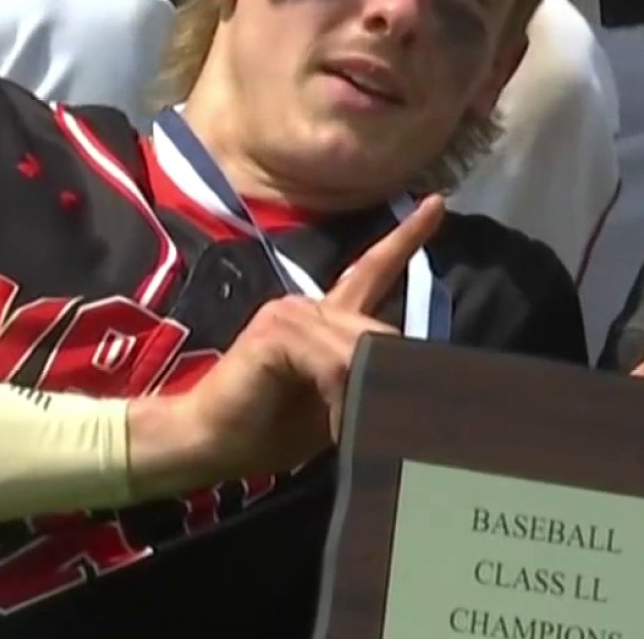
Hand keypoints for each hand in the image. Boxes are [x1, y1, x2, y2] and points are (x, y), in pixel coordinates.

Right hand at [135, 195, 445, 490]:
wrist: (208, 440)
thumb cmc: (267, 427)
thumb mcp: (334, 407)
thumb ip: (365, 384)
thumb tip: (406, 380)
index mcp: (327, 321)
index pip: (373, 270)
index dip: (405, 238)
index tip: (435, 202)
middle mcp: (310, 306)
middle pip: (379, 332)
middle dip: (388, 377)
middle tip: (376, 420)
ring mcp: (291, 312)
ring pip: (360, 348)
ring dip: (358, 395)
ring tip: (341, 428)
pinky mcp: (275, 330)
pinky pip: (333, 361)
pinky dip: (339, 396)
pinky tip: (329, 419)